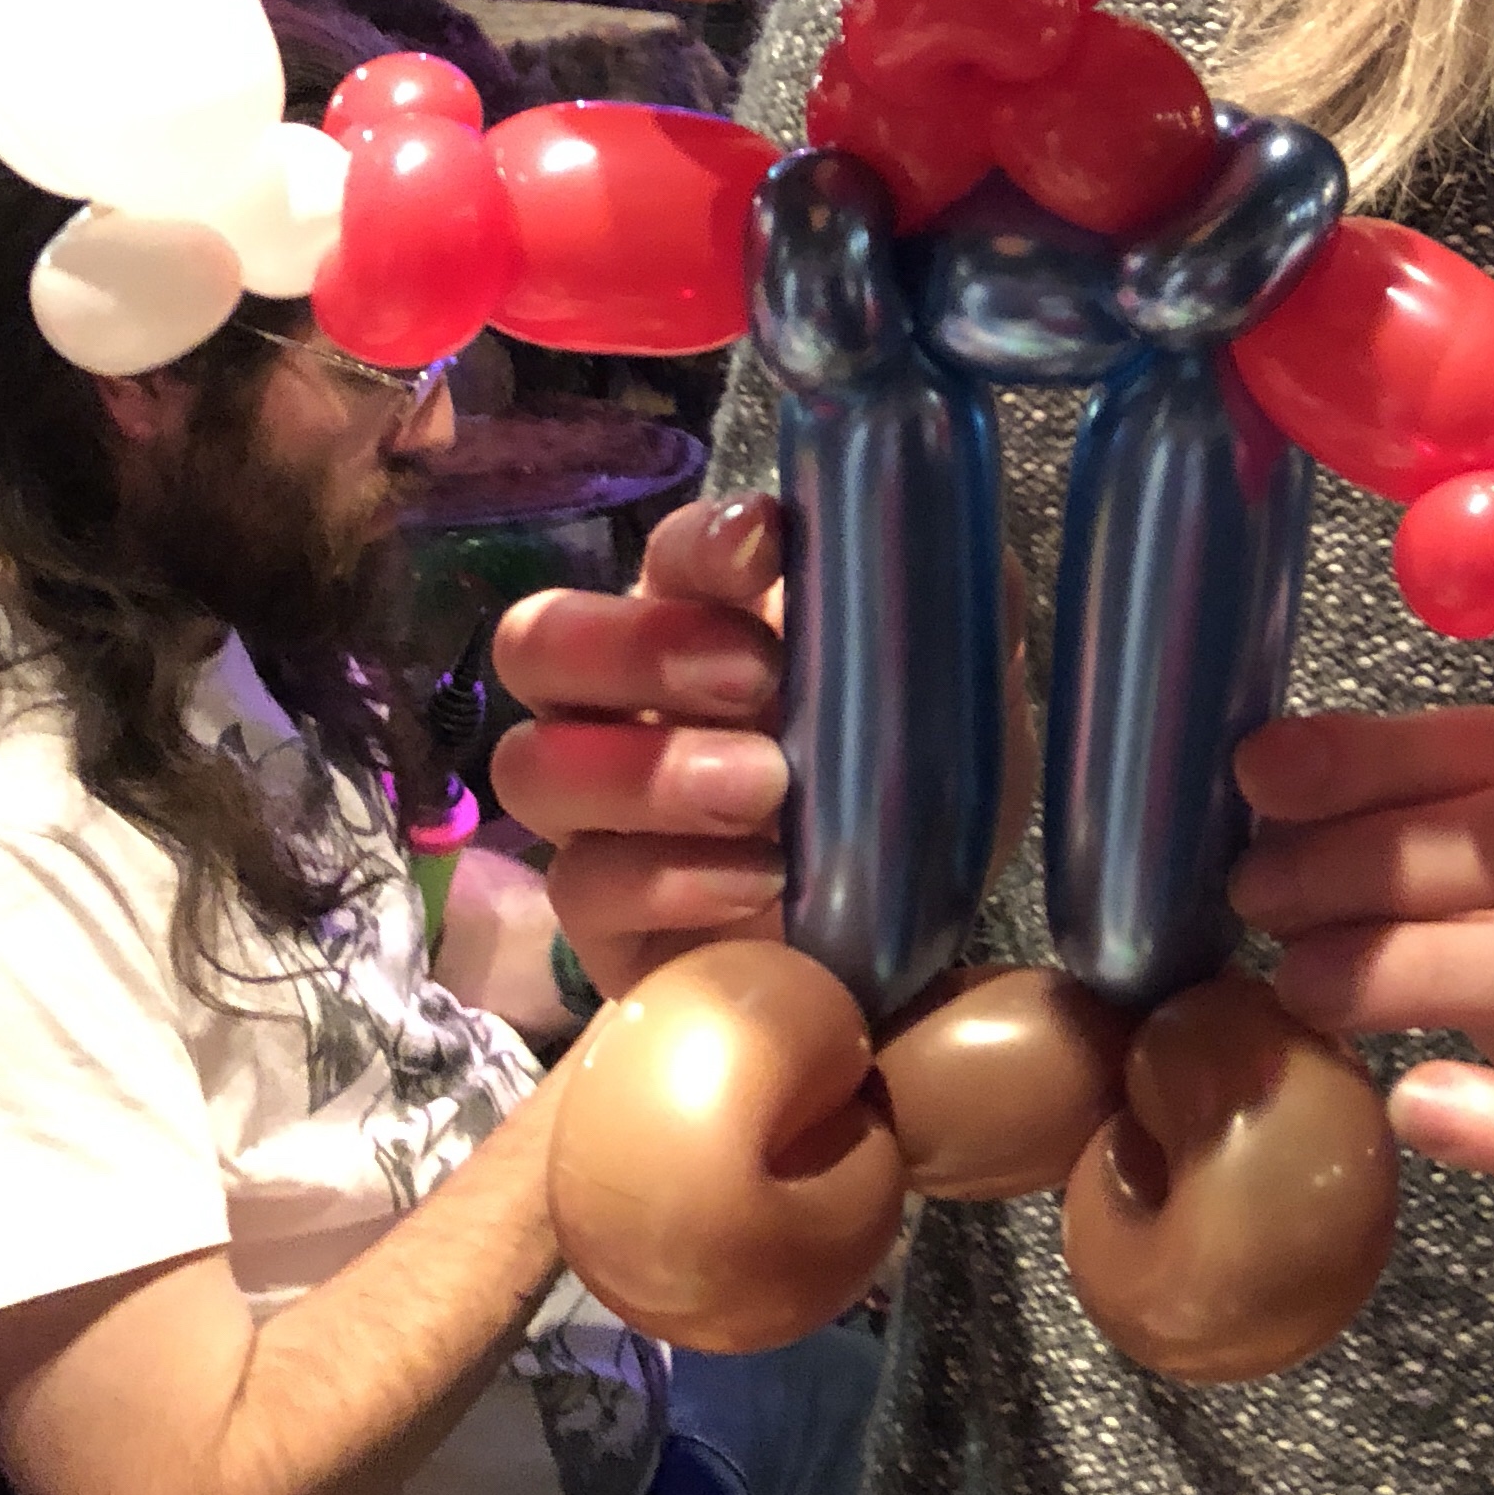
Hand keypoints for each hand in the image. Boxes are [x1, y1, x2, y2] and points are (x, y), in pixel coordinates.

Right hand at [489, 500, 1041, 998]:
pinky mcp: (594, 919)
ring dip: (651, 770)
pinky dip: (672, 878)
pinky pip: (583, 886)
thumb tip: (958, 542)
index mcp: (701, 623)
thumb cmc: (902, 797)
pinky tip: (761, 881)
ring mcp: (590, 814)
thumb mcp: (954, 704)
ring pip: (535, 764)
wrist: (894, 952)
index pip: (665, 554)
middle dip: (639, 646)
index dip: (701, 543)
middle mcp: (619, 704)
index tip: (768, 547)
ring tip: (768, 791)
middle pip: (539, 639)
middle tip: (758, 678)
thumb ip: (952, 617)